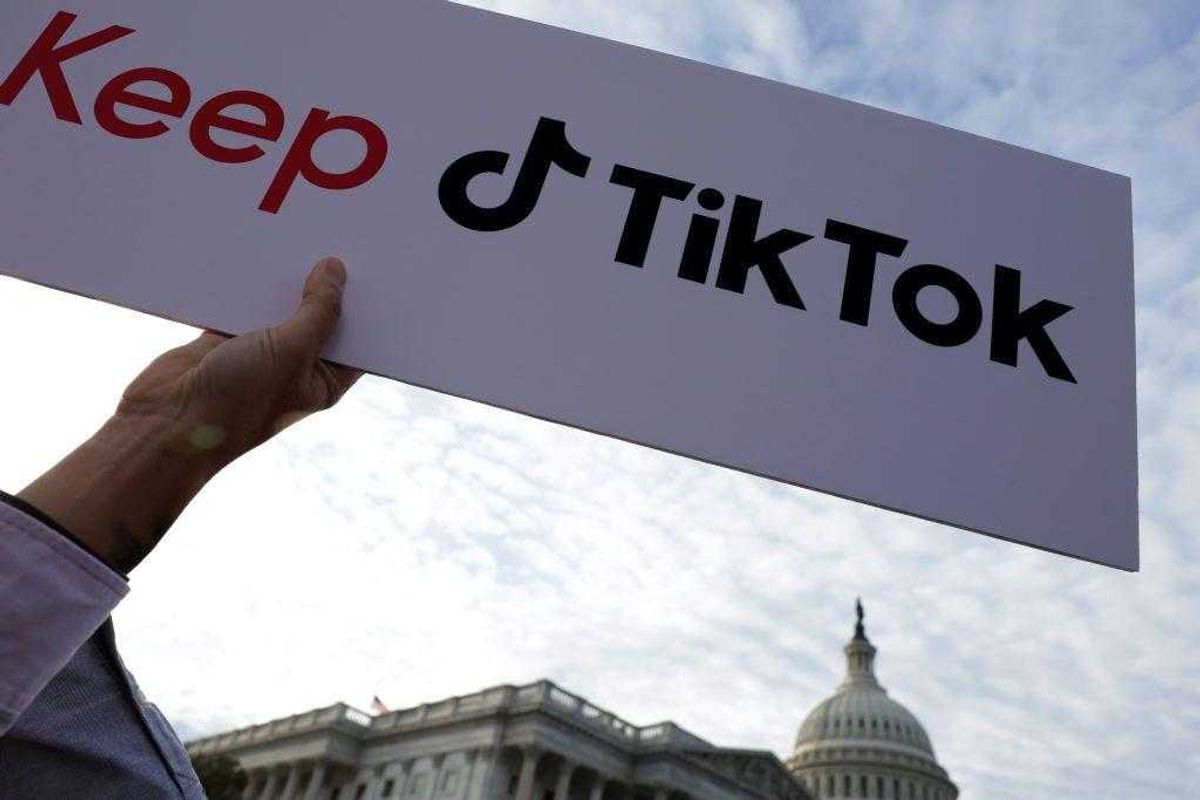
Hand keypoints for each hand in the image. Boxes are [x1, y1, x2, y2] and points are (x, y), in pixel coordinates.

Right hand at [19, 258, 360, 572]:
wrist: (167, 422)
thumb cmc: (238, 401)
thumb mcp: (291, 350)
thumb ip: (317, 310)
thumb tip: (336, 270)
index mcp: (323, 382)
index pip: (356, 341)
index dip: (367, 309)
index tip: (377, 270)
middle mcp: (295, 367)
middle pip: (318, 318)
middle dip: (325, 286)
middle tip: (340, 243)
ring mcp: (259, 353)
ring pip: (279, 307)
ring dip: (285, 281)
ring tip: (302, 238)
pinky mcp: (224, 340)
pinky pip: (242, 303)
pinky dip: (247, 283)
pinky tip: (258, 251)